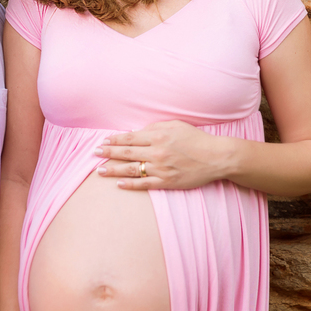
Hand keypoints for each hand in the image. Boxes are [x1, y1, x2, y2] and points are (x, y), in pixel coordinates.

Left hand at [94, 121, 228, 189]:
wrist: (216, 157)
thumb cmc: (196, 139)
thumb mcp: (176, 125)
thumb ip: (155, 128)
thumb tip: (136, 133)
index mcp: (158, 136)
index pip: (130, 138)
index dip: (115, 139)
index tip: (103, 141)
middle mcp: (157, 152)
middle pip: (126, 153)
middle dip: (108, 152)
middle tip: (95, 153)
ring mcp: (161, 168)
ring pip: (131, 169)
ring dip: (113, 170)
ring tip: (100, 171)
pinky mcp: (166, 182)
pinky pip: (144, 184)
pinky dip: (130, 185)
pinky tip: (119, 184)